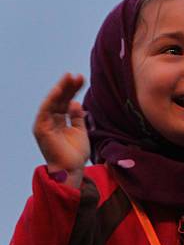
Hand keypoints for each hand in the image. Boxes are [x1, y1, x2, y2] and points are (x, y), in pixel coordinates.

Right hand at [33, 73, 89, 187]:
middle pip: (60, 100)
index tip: (81, 78)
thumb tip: (76, 102)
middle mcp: (50, 121)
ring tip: (69, 77)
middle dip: (68, 87)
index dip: (73, 90)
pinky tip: (59, 89)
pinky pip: (46, 110)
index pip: (66, 101)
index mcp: (59, 121)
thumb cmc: (75, 153)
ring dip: (61, 89)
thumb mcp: (80, 131)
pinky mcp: (41, 128)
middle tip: (77, 75)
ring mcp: (45, 124)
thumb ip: (77, 117)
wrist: (71, 169)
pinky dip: (52, 99)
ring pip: (53, 102)